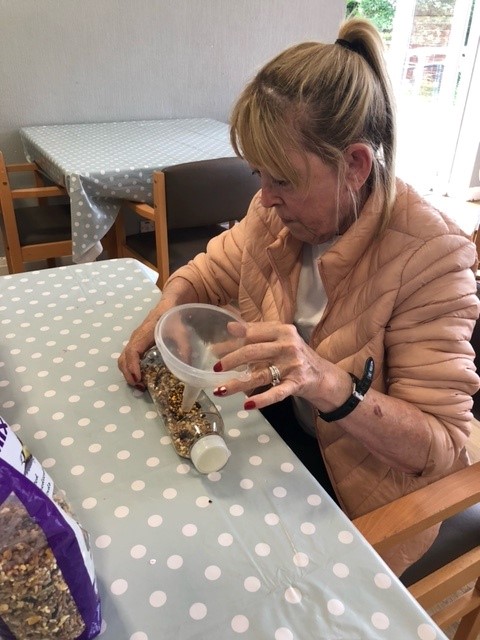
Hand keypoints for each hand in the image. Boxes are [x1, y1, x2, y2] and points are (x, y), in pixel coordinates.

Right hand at [118, 278, 198, 387]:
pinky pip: (127, 357)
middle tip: (140, 386)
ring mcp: (134, 340)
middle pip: (123, 358)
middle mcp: (135, 338)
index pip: (132, 352)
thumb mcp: (182, 333)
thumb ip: (184, 349)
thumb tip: (186, 368)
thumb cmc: (173, 318)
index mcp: (144, 335)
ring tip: (140, 384)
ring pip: (123, 359)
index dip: (132, 366)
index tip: (138, 379)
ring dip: (127, 373)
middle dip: (129, 374)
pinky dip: (129, 368)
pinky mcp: (136, 343)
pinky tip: (140, 375)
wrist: (168, 305)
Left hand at [212, 321, 341, 409]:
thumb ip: (257, 331)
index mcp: (282, 330)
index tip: (214, 349)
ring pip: (259, 374)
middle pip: (253, 352)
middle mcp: (287, 345)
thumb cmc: (295, 355)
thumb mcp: (280, 338)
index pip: (252, 334)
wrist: (322, 375)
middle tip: (215, 369)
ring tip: (219, 390)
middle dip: (231, 360)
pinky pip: (276, 393)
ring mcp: (292, 365)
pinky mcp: (296, 384)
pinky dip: (262, 400)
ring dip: (237, 384)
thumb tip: (230, 326)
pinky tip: (247, 404)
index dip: (231, 342)